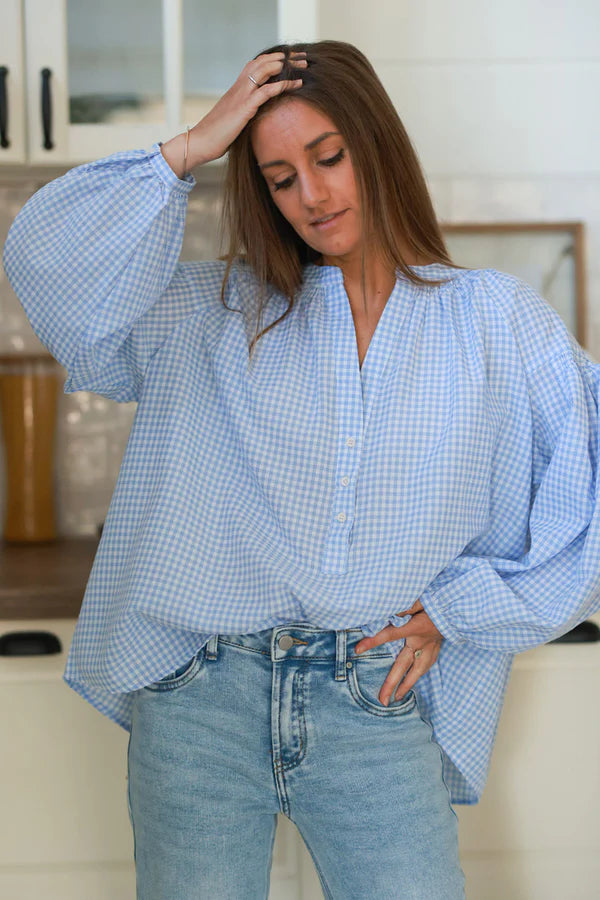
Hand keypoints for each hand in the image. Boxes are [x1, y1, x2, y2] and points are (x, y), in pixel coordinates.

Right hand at [187, 51, 306, 165]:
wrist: (200, 142)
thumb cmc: (216, 135)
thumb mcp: (233, 119)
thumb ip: (244, 112)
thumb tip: (255, 117)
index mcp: (236, 88)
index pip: (256, 65)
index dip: (273, 59)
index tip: (289, 58)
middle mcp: (239, 87)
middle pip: (262, 62)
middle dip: (283, 57)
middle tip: (301, 57)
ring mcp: (240, 95)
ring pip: (263, 70)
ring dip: (284, 65)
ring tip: (301, 64)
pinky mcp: (244, 108)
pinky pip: (265, 92)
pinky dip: (282, 85)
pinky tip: (295, 84)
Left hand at [353, 600, 442, 705]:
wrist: (459, 609)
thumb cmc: (437, 602)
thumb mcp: (419, 599)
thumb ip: (405, 604)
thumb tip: (388, 605)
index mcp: (415, 628)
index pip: (390, 634)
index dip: (373, 642)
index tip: (358, 650)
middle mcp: (422, 642)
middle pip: (403, 665)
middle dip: (391, 683)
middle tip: (382, 700)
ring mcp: (430, 648)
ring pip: (417, 671)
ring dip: (406, 685)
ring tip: (397, 697)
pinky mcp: (436, 649)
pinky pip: (426, 666)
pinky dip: (418, 675)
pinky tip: (413, 680)